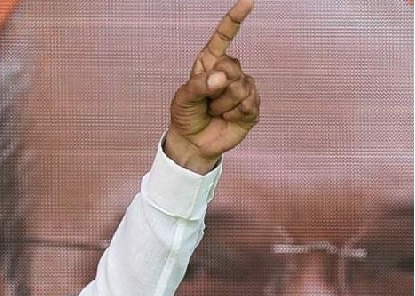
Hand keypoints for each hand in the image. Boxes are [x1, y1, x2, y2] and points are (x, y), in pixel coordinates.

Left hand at [164, 0, 258, 173]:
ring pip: (240, 87)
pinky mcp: (252, 106)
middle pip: (233, 66)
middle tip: (206, 102)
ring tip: (214, 112)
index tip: (248, 3)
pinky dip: (233, 114)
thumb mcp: (183, 99)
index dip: (235, 20)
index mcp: (210, 63)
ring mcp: (243, 88)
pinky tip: (227, 118)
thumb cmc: (186, 115)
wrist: (192, 143)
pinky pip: (248, 103)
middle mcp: (229, 72)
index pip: (223, 38)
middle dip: (216, 87)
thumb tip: (222, 77)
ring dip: (222, 105)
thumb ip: (199, 85)